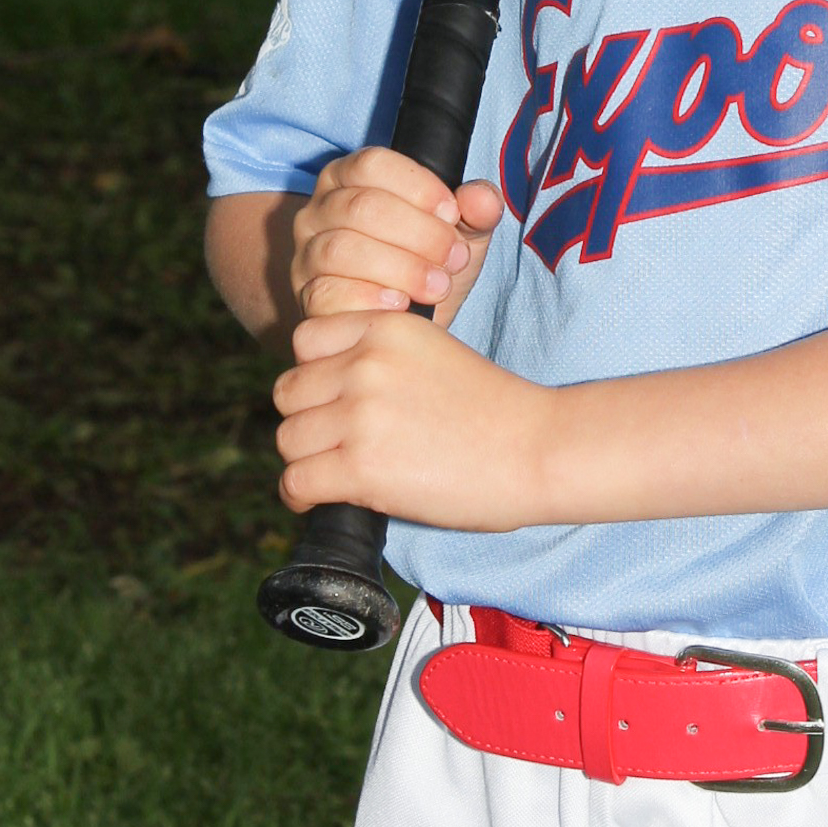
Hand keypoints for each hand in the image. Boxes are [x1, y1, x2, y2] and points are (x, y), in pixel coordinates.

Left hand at [271, 310, 556, 530]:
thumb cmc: (497, 410)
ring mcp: (361, 414)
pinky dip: (301, 497)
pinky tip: (323, 499)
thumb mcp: (435, 352)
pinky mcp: (361, 466)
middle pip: (289, 392)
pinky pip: (295, 482)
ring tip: (334, 474)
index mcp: (385, 327)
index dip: (315, 373)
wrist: (540, 448)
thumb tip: (329, 392)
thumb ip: (381, 358)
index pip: (305, 339)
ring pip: (288, 439)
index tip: (335, 399)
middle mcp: (366, 363)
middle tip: (335, 443)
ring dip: (306, 461)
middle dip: (307, 419)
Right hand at [290, 147, 501, 324]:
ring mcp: (306, 253)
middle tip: (455, 259)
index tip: (453, 214)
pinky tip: (402, 305)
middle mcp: (320, 208)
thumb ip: (476, 210)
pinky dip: (371, 299)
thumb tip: (482, 199)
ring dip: (401, 269)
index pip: (373, 164)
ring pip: (342, 250)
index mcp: (351, 176)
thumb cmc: (427, 263)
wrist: (404, 321)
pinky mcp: (306, 297)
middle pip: (362, 207)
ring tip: (438, 286)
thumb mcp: (461, 232)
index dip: (418, 187)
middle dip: (420, 234)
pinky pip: (328, 294)